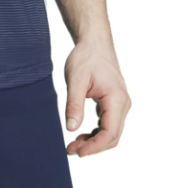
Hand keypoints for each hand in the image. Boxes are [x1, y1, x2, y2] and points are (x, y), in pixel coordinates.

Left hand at [63, 39, 130, 156]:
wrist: (94, 42)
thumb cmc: (86, 57)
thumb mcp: (75, 79)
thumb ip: (74, 104)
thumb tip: (71, 128)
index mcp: (116, 98)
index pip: (110, 132)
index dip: (95, 146)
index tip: (78, 152)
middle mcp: (123, 104)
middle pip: (112, 136)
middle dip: (92, 146)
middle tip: (71, 149)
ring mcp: (120, 104)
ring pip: (110, 131)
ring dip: (94, 141)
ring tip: (74, 144)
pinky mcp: (114, 103)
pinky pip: (108, 124)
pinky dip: (96, 132)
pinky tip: (81, 133)